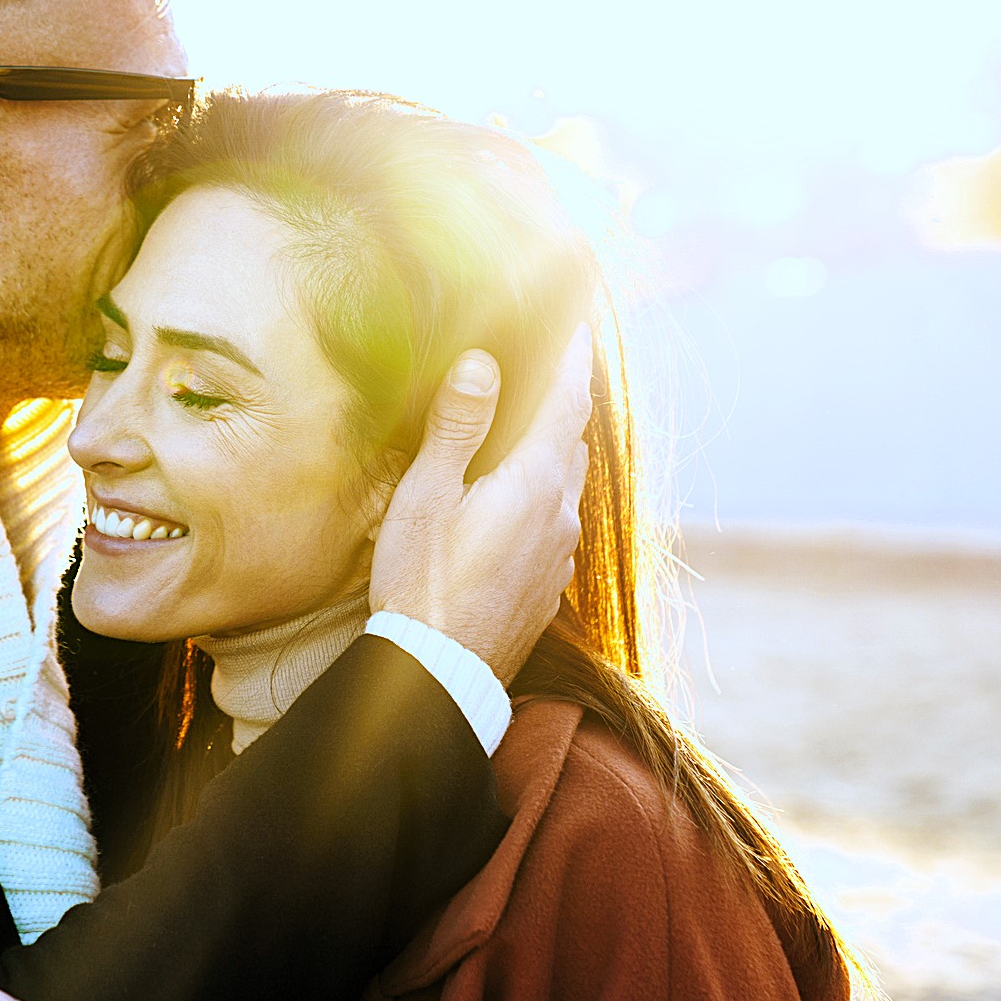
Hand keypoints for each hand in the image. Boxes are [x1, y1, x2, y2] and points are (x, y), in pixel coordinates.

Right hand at [368, 325, 592, 683]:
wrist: (438, 674)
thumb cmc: (421, 582)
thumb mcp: (426, 496)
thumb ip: (457, 427)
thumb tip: (482, 362)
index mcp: (535, 482)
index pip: (566, 404)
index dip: (572, 361)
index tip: (579, 326)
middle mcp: (561, 514)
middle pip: (571, 443)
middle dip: (561, 405)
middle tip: (545, 372)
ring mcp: (559, 554)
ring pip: (564, 487)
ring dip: (550, 456)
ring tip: (525, 436)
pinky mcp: (546, 585)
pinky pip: (553, 525)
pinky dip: (539, 499)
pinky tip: (511, 507)